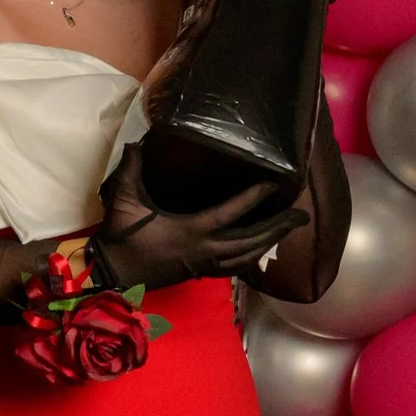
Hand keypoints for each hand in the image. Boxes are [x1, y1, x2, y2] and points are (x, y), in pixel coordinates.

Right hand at [87, 153, 308, 292]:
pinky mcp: (200, 272)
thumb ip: (130, 170)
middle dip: (278, 228)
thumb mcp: (123, 200)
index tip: (275, 184)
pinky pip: (236, 267)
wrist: (114, 272)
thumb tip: (134, 142)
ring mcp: (204, 264)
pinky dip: (252, 258)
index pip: (230, 213)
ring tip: (288, 230)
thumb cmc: (122, 236)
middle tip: (301, 215)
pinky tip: (261, 249)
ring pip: (247, 257)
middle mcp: (204, 250)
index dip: (254, 198)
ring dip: (270, 243)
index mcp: (190, 230)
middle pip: (251, 241)